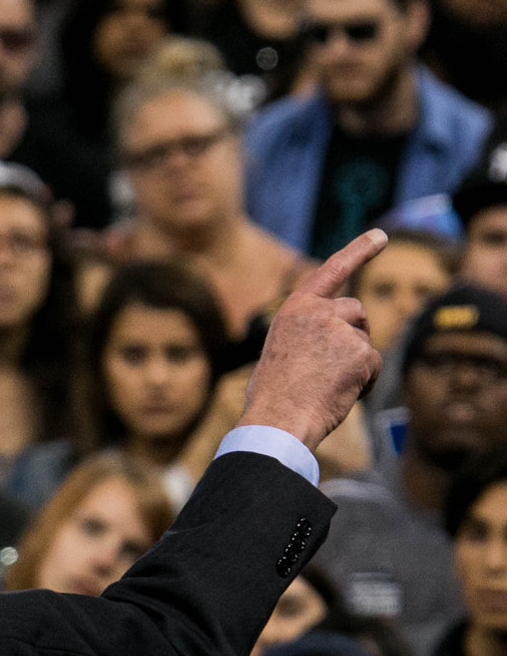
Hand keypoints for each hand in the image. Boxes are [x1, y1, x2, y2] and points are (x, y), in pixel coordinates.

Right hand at [239, 229, 388, 449]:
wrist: (277, 419)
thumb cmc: (274, 394)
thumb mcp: (283, 349)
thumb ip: (309, 332)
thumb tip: (341, 338)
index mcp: (295, 308)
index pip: (332, 271)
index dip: (359, 251)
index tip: (381, 236)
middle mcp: (319, 311)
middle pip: (355, 311)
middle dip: (354, 334)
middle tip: (335, 367)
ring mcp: (341, 330)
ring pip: (365, 339)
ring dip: (356, 361)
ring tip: (328, 385)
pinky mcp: (360, 352)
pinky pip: (375, 363)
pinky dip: (365, 381)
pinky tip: (342, 393)